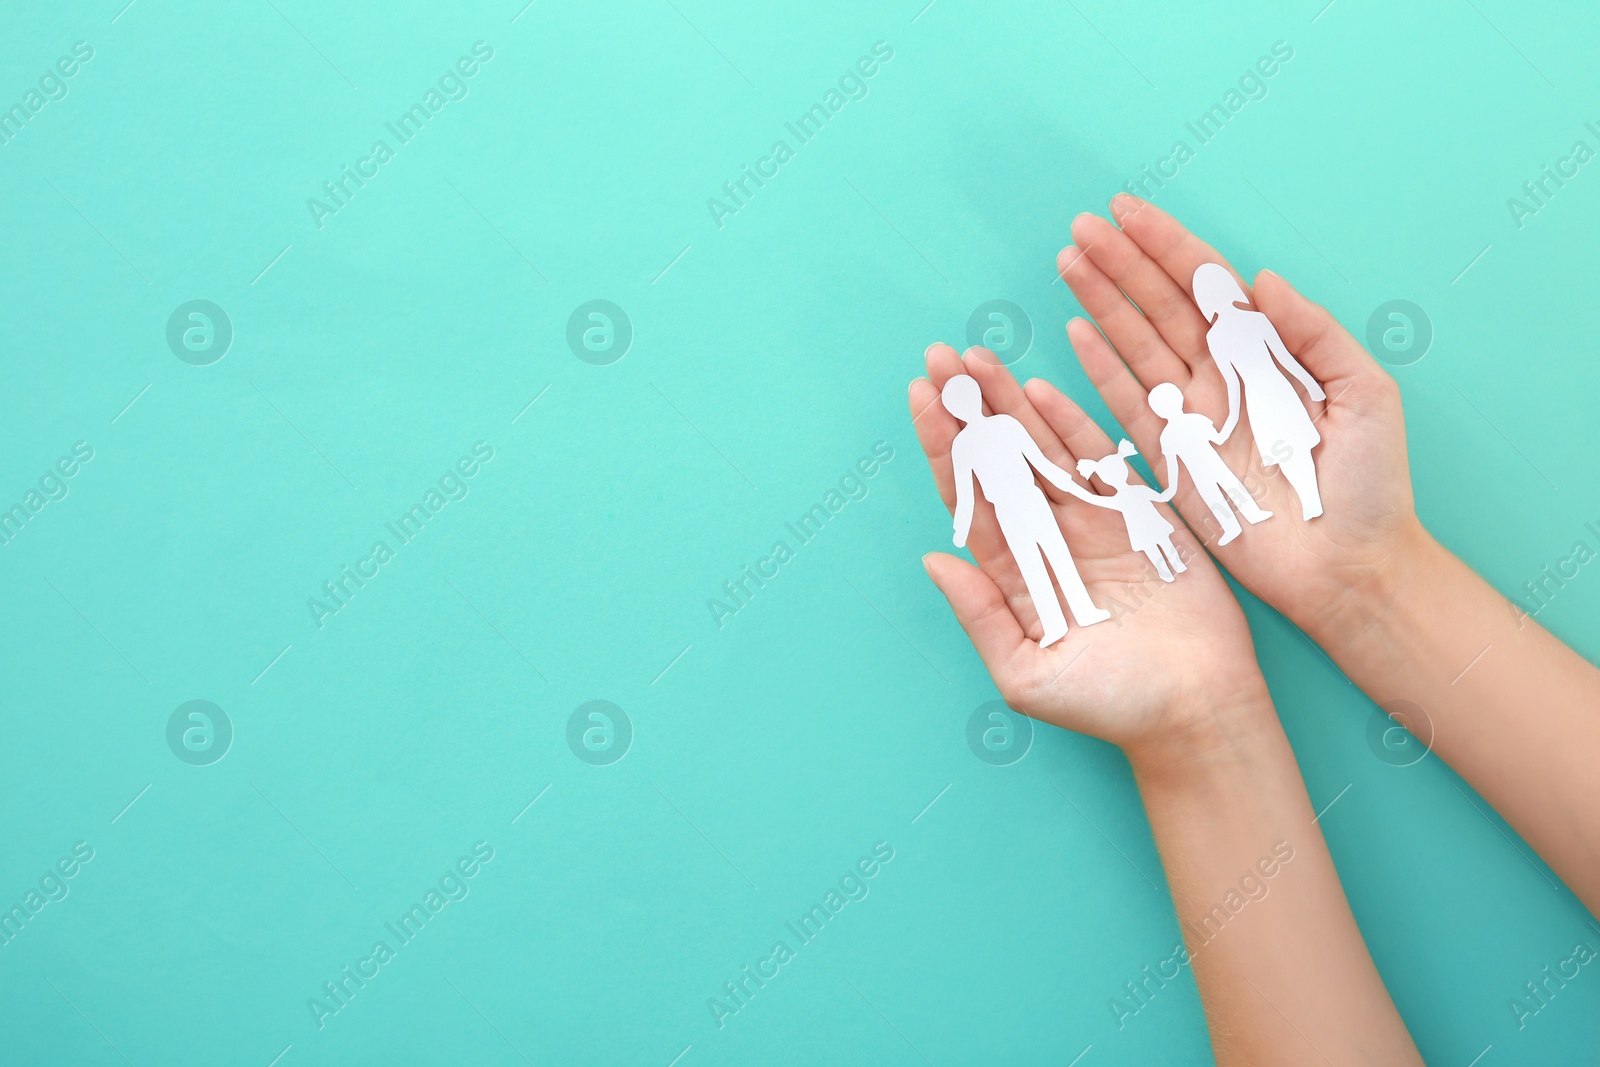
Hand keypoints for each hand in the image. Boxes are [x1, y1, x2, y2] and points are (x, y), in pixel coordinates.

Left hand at [910, 344, 1271, 761]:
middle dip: (968, 409)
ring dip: (1009, 402)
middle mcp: (1047, 539)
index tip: (920, 399)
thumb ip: (980, 616)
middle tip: (938, 358)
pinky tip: (1040, 388)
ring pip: (1041, 447)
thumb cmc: (1111, 704)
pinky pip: (1100, 459)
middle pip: (998, 460)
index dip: (944, 448)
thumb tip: (933, 558)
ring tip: (976, 358)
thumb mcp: (1027, 674)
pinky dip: (1073, 423)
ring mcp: (1092, 522)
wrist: (1196, 709)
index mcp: (1014, 573)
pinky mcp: (1140, 515)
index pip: (970, 496)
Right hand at [1058, 196, 1422, 638]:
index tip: (1129, 211)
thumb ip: (1314, 333)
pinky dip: (1100, 369)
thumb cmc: (1372, 485)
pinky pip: (1128, 405)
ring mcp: (1194, 417)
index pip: (1209, 285)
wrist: (1351, 565)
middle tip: (1082, 225)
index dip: (1168, 247)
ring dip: (1102, 302)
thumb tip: (1261, 280)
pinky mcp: (1174, 460)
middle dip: (1121, 263)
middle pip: (1161, 305)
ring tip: (1070, 261)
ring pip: (1137, 343)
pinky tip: (1077, 332)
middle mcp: (1223, 377)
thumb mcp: (1365, 393)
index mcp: (1268, 353)